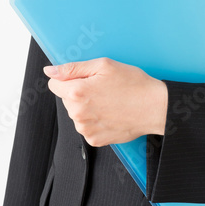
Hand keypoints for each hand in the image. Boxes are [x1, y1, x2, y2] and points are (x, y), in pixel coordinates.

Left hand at [43, 57, 167, 144]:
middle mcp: (78, 114)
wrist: (155, 107)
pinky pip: (86, 126)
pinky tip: (110, 113)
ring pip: (76, 113)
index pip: (54, 84)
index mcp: (77, 93)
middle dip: (79, 92)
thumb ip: (72, 68)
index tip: (84, 79)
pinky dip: (95, 120)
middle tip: (102, 88)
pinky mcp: (95, 140)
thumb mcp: (103, 66)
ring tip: (109, 101)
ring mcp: (86, 129)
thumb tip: (50, 71)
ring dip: (87, 107)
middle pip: (66, 99)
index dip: (69, 78)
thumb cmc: (133, 84)